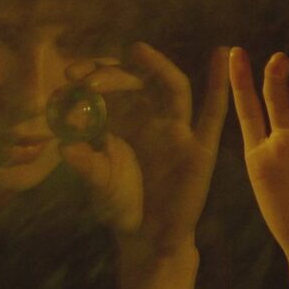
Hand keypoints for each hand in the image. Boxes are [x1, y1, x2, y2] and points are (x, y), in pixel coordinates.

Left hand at [60, 43, 229, 258]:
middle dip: (113, 73)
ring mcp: (178, 131)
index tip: (71, 75)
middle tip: (87, 76)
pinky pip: (213, 114)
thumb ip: (86, 165)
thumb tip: (66, 146)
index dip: (94, 75)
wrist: (147, 238)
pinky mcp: (201, 148)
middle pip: (139, 81)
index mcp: (126, 122)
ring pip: (172, 88)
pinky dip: (220, 84)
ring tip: (137, 50)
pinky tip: (222, 56)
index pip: (112, 86)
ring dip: (157, 66)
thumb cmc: (121, 208)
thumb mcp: (98, 183)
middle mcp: (152, 120)